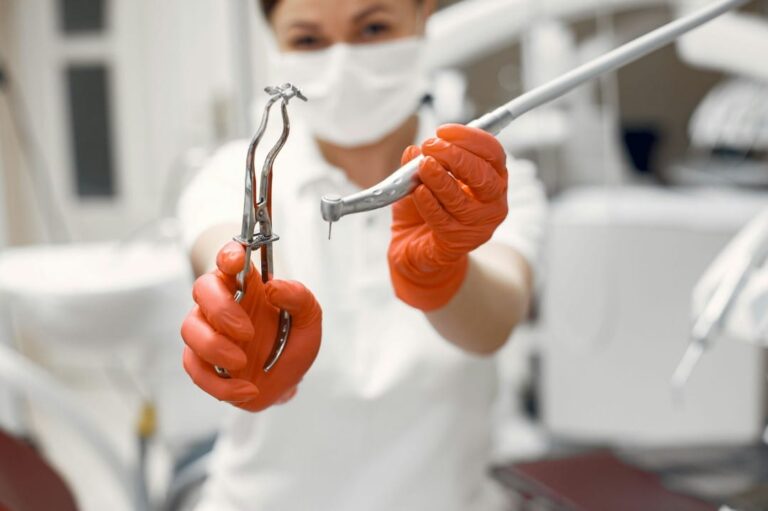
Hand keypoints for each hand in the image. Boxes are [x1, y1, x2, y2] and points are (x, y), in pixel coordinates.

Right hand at [181, 242, 321, 411]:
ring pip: (190, 329)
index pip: (229, 260)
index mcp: (247, 285)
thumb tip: (274, 288)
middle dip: (221, 309)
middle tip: (248, 332)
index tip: (236, 261)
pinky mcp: (203, 362)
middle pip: (202, 290)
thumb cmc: (293, 339)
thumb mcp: (309, 317)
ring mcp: (209, 332)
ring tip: (243, 363)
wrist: (288, 377)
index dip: (228, 255)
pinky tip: (247, 390)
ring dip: (214, 347)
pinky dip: (219, 384)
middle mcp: (222, 304)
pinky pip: (195, 368)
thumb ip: (298, 297)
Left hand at [388, 124, 508, 310]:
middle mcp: (492, 202)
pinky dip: (429, 204)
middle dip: (456, 156)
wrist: (416, 247)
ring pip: (462, 200)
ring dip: (441, 179)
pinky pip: (444, 221)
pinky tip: (418, 192)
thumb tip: (413, 150)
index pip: (492, 152)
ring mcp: (478, 225)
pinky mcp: (459, 243)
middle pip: (483, 175)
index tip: (443, 131)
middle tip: (431, 146)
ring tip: (423, 167)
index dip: (469, 138)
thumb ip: (418, 163)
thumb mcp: (421, 178)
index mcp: (492, 178)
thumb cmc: (426, 207)